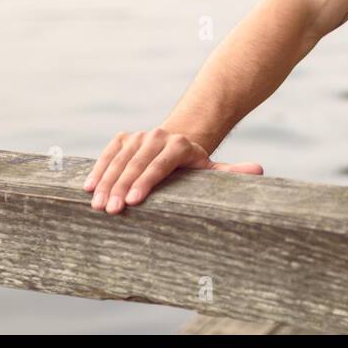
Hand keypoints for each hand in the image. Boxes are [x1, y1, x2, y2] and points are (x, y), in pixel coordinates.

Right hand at [83, 127, 263, 213]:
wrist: (178, 142)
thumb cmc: (195, 166)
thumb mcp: (214, 169)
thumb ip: (233, 173)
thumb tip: (259, 171)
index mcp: (180, 145)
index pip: (160, 165)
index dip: (146, 182)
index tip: (134, 201)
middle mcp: (158, 137)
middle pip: (136, 163)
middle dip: (121, 187)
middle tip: (111, 210)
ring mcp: (139, 136)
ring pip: (119, 158)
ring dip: (106, 181)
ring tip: (97, 204)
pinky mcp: (124, 138)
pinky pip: (108, 153)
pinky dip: (98, 168)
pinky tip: (88, 187)